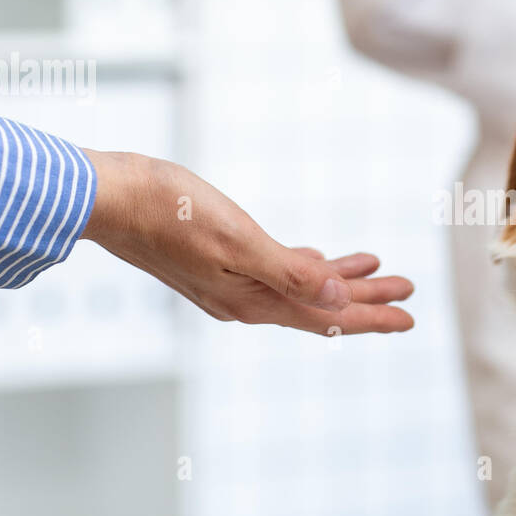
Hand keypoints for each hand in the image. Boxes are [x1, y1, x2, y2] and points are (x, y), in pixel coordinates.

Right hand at [79, 150, 413, 334]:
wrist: (106, 198)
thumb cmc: (168, 211)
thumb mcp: (237, 240)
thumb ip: (289, 272)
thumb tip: (338, 299)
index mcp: (253, 301)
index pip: (327, 317)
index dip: (371, 317)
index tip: (409, 317)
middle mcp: (244, 301)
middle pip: (321, 306)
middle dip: (367, 299)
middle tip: (407, 289)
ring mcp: (230, 284)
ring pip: (302, 288)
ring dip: (341, 281)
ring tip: (379, 271)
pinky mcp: (218, 263)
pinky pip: (278, 271)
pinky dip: (308, 265)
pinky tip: (320, 257)